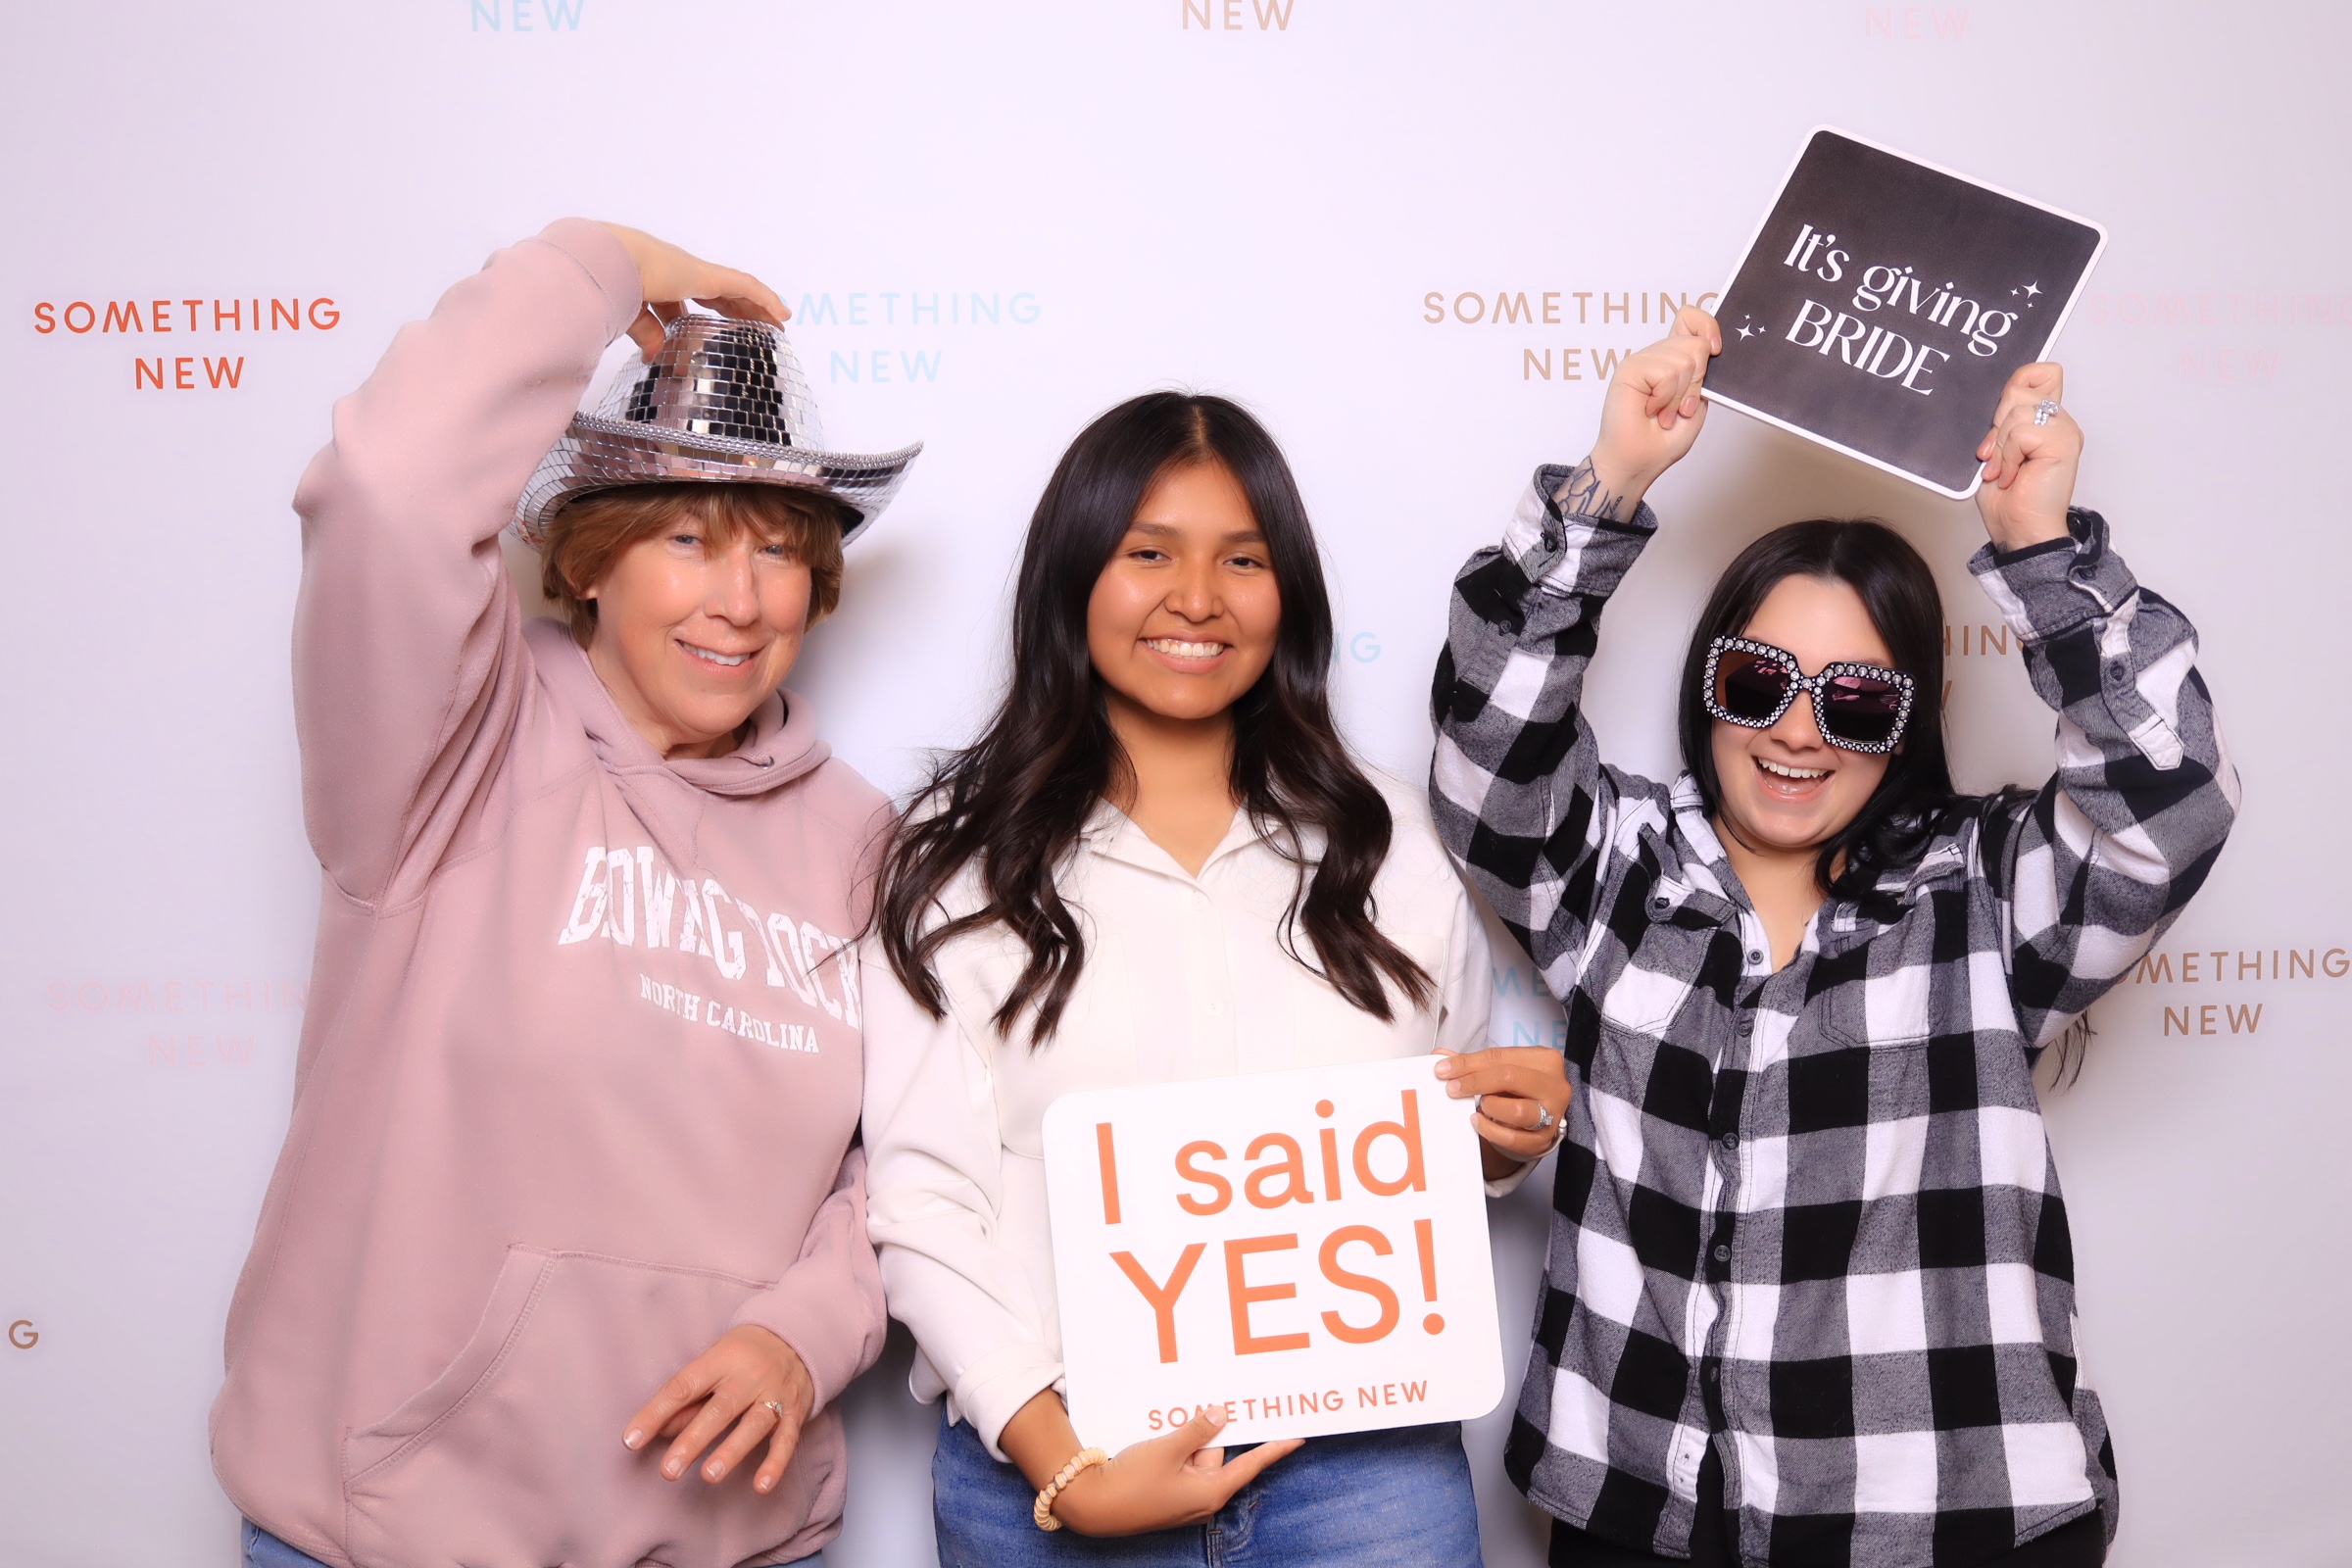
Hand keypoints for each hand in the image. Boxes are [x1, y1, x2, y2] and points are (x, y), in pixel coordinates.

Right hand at [596, 222, 790, 358]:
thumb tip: (656, 355)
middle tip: (756, 328)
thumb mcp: (630, 316)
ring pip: (737, 290)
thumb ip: (647, 333)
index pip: (689, 300)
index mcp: (661, 284)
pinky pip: (745, 286)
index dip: (706, 314)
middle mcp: (681, 275)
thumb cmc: (609, 287)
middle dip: (739, 311)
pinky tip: (782, 314)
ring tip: (777, 323)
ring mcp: (695, 273)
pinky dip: (765, 299)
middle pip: (720, 295)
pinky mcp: (707, 275)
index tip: (716, 331)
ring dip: (757, 306)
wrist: (605, 264)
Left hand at [623, 1324, 813, 1495]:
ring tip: (709, 1476)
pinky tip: (761, 1486)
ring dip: (731, 1452)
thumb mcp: (713, 1363)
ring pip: (753, 1425)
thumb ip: (688, 1399)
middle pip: (719, 1410)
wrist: (798, 1337)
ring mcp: (775, 1394)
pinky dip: (775, 1464)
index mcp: (721, 1359)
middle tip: (669, 1470)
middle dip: (693, 1441)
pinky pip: (786, 1440)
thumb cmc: (743, 1355)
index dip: (655, 1413)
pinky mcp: (795, 1412)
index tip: (631, 1440)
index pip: (683, 1387)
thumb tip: (660, 1432)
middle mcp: (749, 1376)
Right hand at [998, 1390, 1300, 1536]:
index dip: (1275, 1448)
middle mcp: (1204, 1498)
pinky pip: (1183, 1466)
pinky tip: (1158, 1441)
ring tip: (1164, 1430)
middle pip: (1220, 1454)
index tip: (1298, 1437)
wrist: (1093, 1506)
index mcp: (1211, 1491)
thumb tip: (1222, 1414)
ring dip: (1187, 1440)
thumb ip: (1197, 1430)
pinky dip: (1177, 1450)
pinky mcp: (1171, 1496)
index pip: (1252, 1464)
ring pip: (1199, 1458)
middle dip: (1208, 1432)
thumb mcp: (1167, 1448)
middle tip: (1199, 1408)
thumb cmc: (1131, 1482)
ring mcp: (1187, 1499)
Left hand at [1434, 1044, 1568, 1179]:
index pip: (1500, 1056)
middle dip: (1475, 1082)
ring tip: (1478, 1106)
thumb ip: (1473, 1063)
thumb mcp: (1502, 1070)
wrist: (1540, 1118)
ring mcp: (1553, 1114)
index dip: (1468, 1063)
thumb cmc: (1520, 1089)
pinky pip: (1513, 1138)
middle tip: (1452, 1089)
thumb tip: (1439, 1056)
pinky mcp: (1543, 1140)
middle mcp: (1555, 1086)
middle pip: (1509, 1077)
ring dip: (1490, 1107)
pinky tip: (1478, 1122)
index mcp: (1546, 1060)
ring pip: (1517, 1110)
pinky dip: (1490, 1131)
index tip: (1443, 1069)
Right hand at [1568, 306, 1722, 517]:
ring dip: (1679, 395)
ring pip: (1685, 359)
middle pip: (1696, 343)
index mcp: (1673, 358)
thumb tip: (1710, 346)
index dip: (1708, 326)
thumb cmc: (1663, 439)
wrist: (1638, 462)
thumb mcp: (1697, 401)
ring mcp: (1641, 360)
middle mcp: (1656, 356)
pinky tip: (1651, 410)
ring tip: (1664, 413)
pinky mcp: (1629, 369)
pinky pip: (1665, 372)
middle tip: (1680, 408)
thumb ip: (1703, 373)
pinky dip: (1665, 397)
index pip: (1691, 318)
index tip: (1716, 350)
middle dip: (1697, 382)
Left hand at [1973, 362, 2079, 550]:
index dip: (2018, 382)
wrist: (2019, 529)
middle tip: (1996, 456)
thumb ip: (2004, 421)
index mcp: (2047, 420)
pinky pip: (2020, 433)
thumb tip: (1997, 400)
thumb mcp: (1997, 449)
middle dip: (1996, 426)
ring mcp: (2065, 430)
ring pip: (2015, 413)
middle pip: (2017, 390)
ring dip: (1999, 447)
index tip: (2000, 419)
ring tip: (2003, 470)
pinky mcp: (2064, 443)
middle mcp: (2060, 421)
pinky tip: (2011, 476)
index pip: (2043, 372)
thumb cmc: (2008, 497)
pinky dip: (2007, 457)